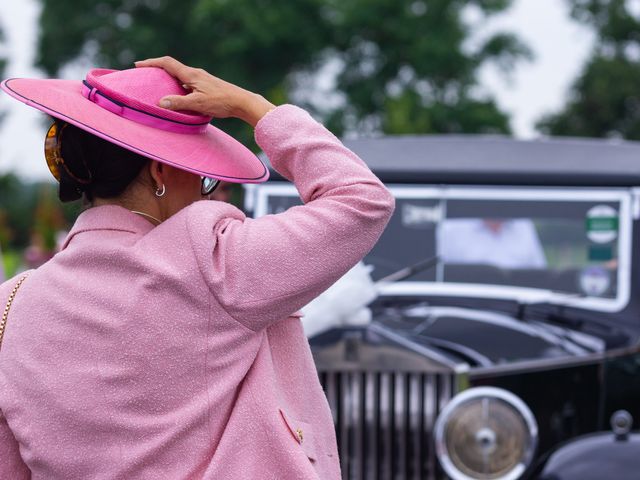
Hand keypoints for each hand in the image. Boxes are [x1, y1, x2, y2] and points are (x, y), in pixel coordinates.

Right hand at [134, 56, 275, 126]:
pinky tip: (180, 97)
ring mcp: (202, 80)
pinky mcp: (208, 87)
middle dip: (158, 70)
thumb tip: (160, 102)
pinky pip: (188, 84)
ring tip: (159, 87)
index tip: (139, 65)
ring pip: (181, 77)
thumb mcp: (198, 104)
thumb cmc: (221, 102)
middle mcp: (196, 74)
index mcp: (192, 75)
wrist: (242, 102)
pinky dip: (179, 87)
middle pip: (173, 68)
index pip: (168, 63)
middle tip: (146, 75)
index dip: (152, 63)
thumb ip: (179, 103)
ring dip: (169, 80)